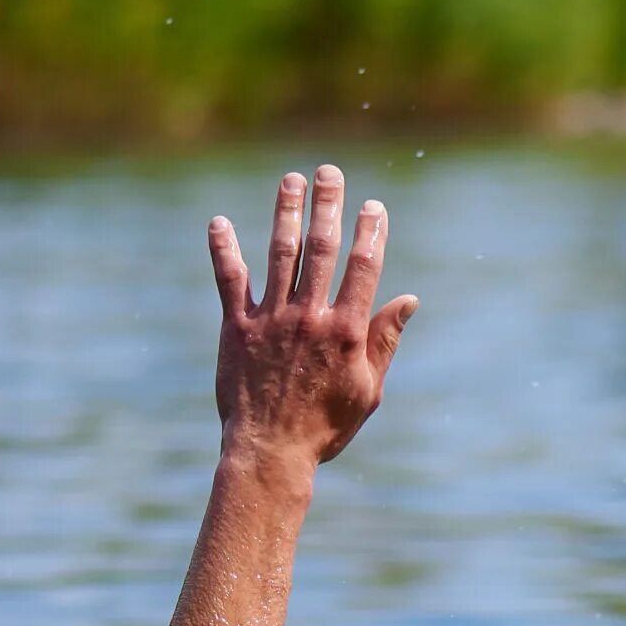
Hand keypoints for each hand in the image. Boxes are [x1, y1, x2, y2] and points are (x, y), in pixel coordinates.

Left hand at [206, 164, 416, 466]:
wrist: (270, 452)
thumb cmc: (325, 427)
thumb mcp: (368, 390)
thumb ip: (385, 341)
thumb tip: (408, 300)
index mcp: (346, 332)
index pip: (363, 269)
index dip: (370, 233)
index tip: (373, 206)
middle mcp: (309, 317)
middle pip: (322, 249)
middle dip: (328, 206)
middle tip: (329, 173)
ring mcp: (271, 320)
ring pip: (281, 254)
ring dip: (286, 213)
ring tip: (290, 181)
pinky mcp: (237, 328)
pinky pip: (230, 280)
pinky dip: (223, 249)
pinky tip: (217, 221)